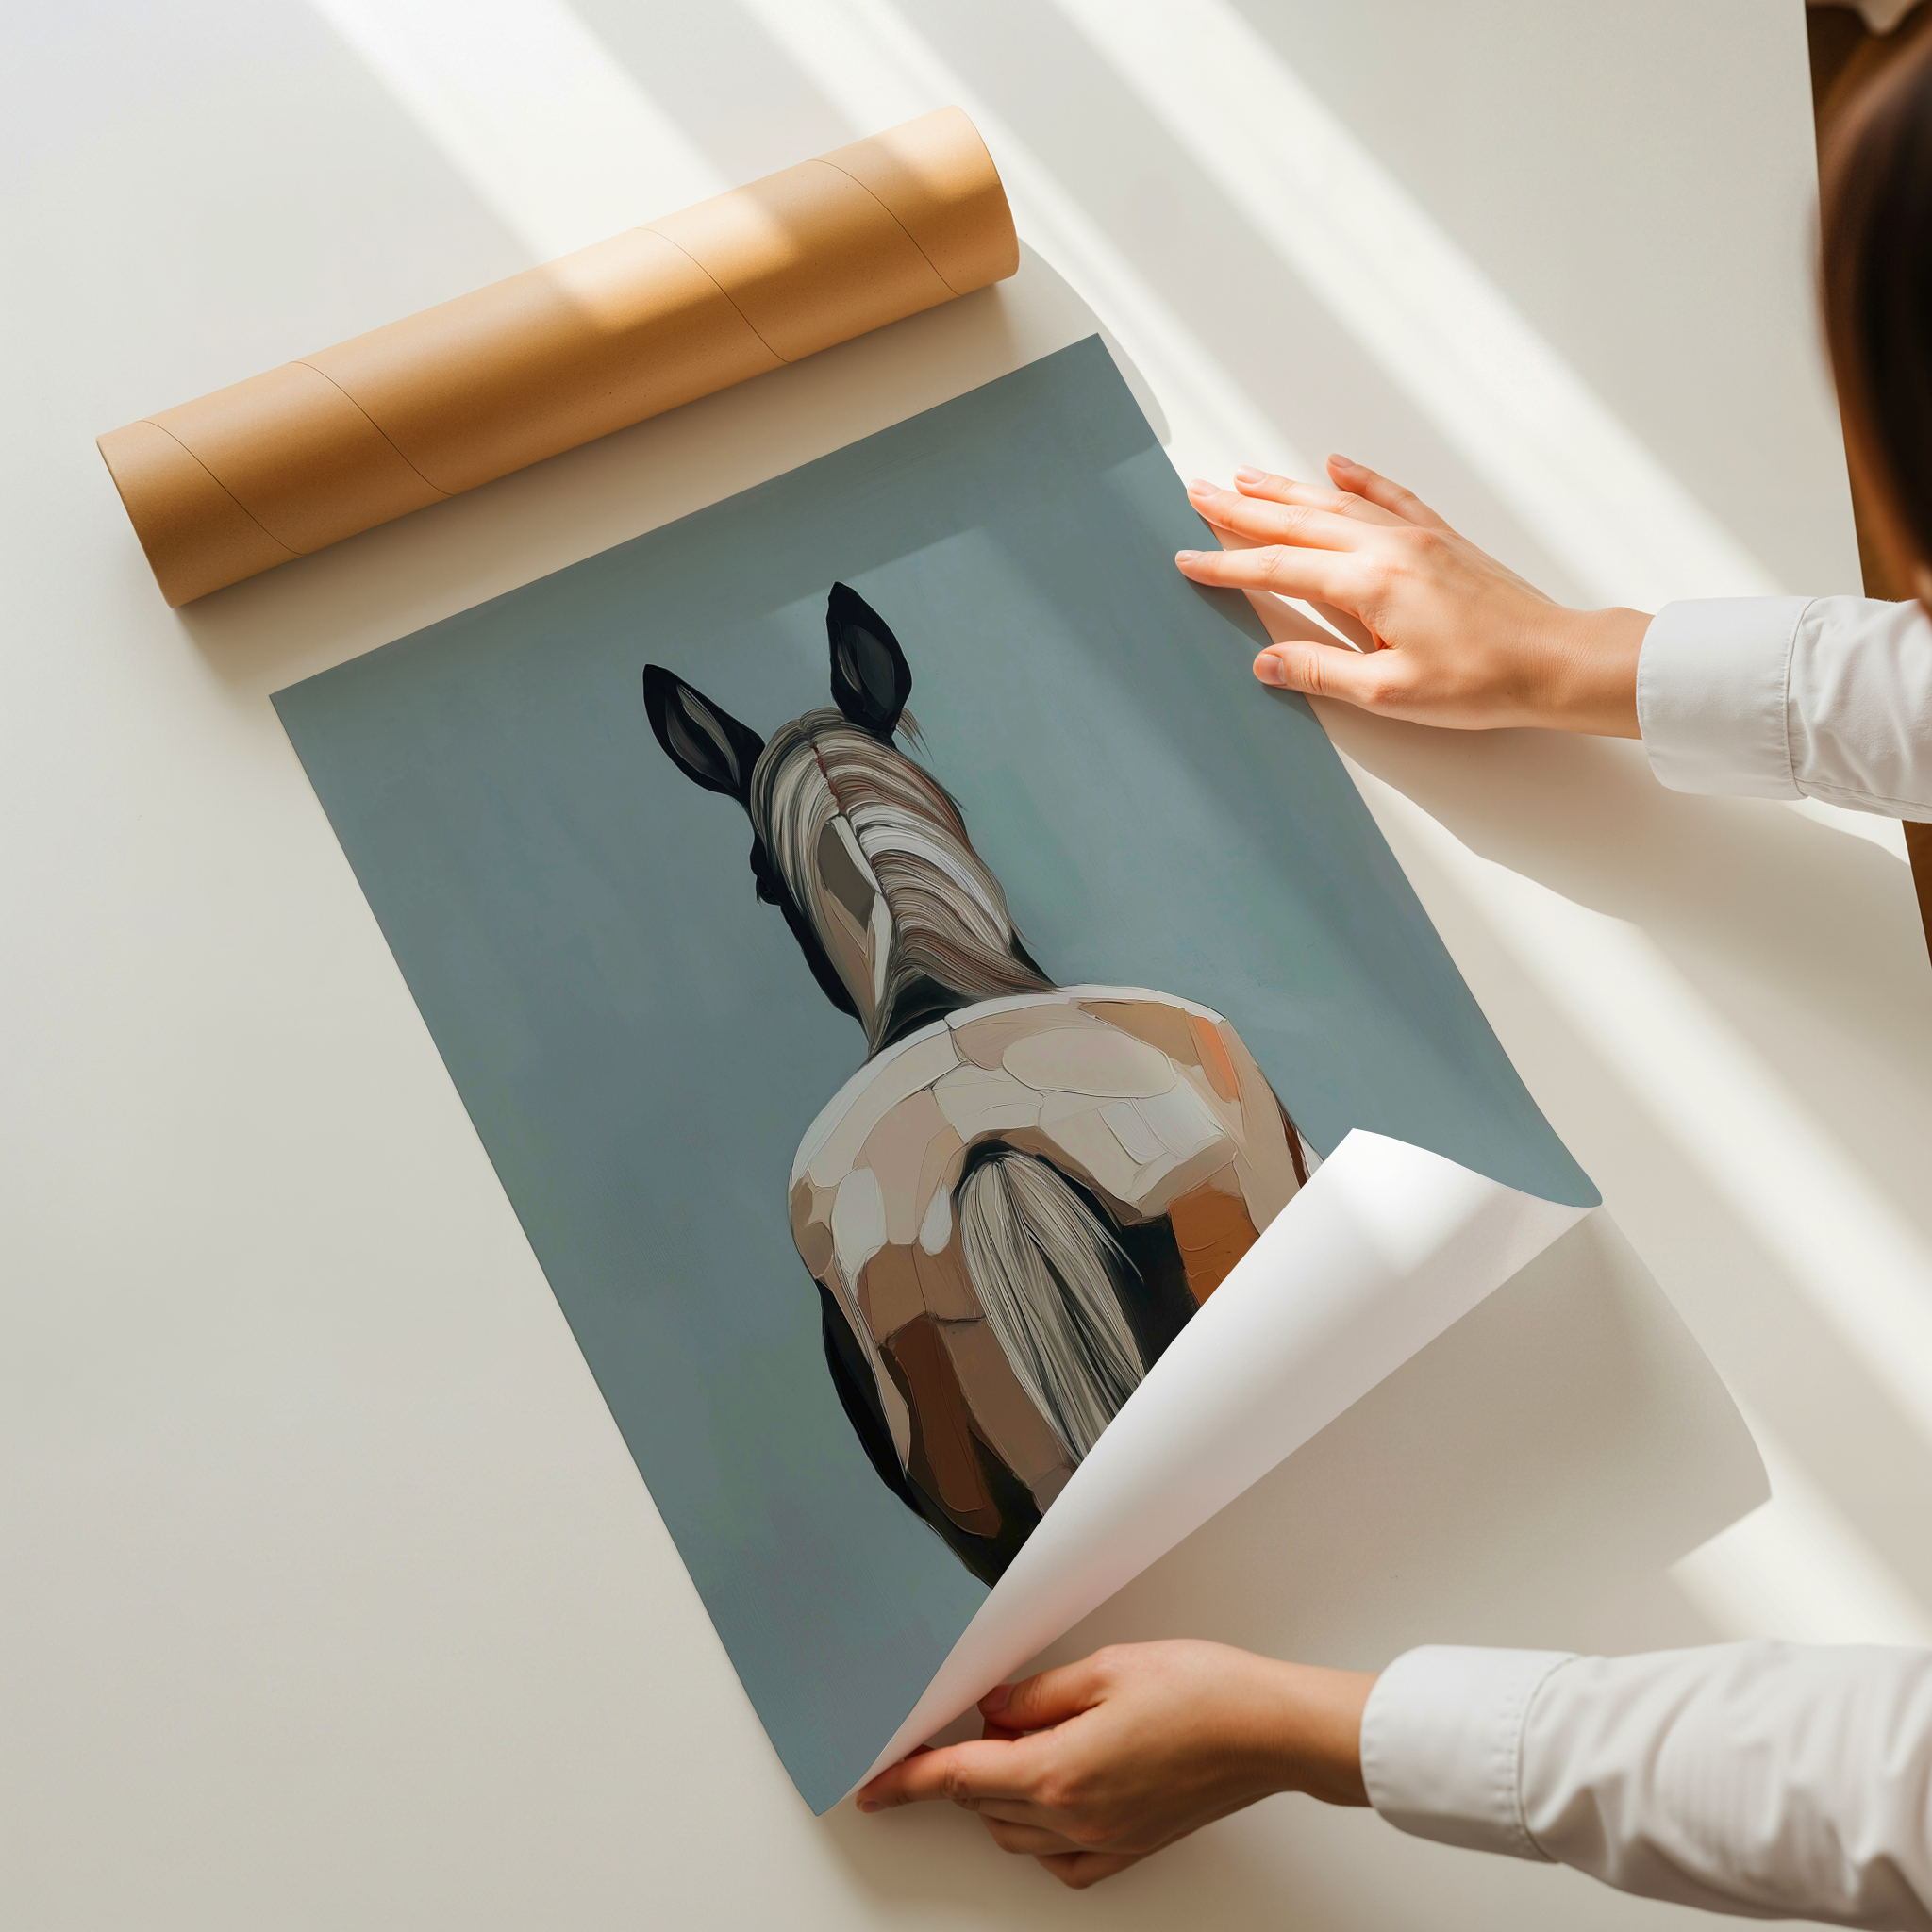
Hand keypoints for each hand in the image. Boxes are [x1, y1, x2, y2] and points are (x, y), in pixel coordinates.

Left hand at [853, 1640, 1374, 1890]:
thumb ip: (1036, 1694)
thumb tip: (993, 1709)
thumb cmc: (1203, 1692)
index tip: (873, 1787)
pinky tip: (1051, 1794)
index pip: (959, 1779)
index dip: (908, 1780)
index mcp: (1061, 1770)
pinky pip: (1062, 1859)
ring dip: (1001, 1794)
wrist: (1270, 1730)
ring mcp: (1105, 1840)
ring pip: (1018, 1832)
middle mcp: (1077, 1817)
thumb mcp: (1104, 1668)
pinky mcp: (1132, 1846)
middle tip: (975, 1722)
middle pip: (986, 1804)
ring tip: (1021, 1742)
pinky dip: (1040, 1831)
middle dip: (967, 1768)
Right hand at [1176, 456, 1648, 735]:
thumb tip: (1266, 661)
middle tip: (1197, 493)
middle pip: (1299, 521)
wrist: (1555, 661)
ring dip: (1285, 489)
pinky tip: (1336, 465)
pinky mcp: (1442, 539)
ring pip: (1336, 503)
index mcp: (1370, 583)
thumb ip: (1322, 672)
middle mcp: (1389, 547)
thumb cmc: (1483, 681)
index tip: (1188, 559)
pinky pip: (1390, 497)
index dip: (1227, 565)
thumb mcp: (1391, 692)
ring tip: (1244, 477)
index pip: (1279, 569)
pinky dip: (1359, 479)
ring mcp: (1417, 537)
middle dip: (1242, 508)